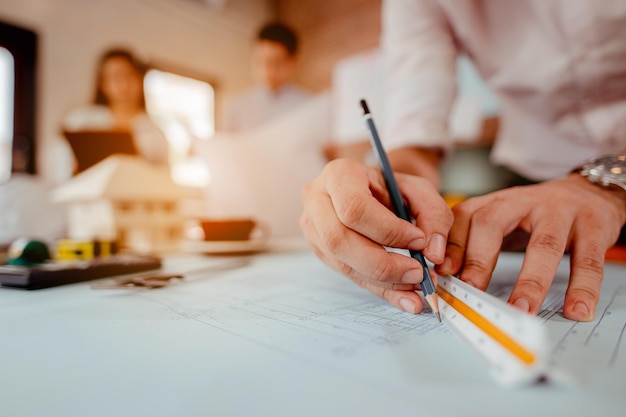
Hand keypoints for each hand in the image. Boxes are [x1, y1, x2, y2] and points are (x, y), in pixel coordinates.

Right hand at [300, 159, 452, 313]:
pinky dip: (379, 288)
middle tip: (418, 273)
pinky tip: (404, 294)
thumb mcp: (419, 189)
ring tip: (415, 285)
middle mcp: (317, 199)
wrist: (370, 191)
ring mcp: (313, 227)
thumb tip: (432, 253)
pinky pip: (348, 275)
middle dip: (383, 263)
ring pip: (341, 263)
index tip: (418, 241)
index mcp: (339, 174)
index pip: (354, 208)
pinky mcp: (319, 250)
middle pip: (339, 240)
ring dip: (383, 280)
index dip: (387, 230)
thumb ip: (434, 215)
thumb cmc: (392, 187)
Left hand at [437, 174, 625, 320]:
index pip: (463, 217)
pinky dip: (582, 287)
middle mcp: (522, 202)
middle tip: (472, 292)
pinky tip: (577, 309)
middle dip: (479, 260)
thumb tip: (448, 281)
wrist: (589, 191)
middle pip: (492, 224)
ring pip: (543, 245)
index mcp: (495, 202)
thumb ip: (475, 243)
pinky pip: (587, 259)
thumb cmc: (536, 214)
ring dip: (531, 282)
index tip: (441, 272)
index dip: (451, 244)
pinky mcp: (593, 225)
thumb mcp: (501, 218)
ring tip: (522, 309)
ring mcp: (559, 212)